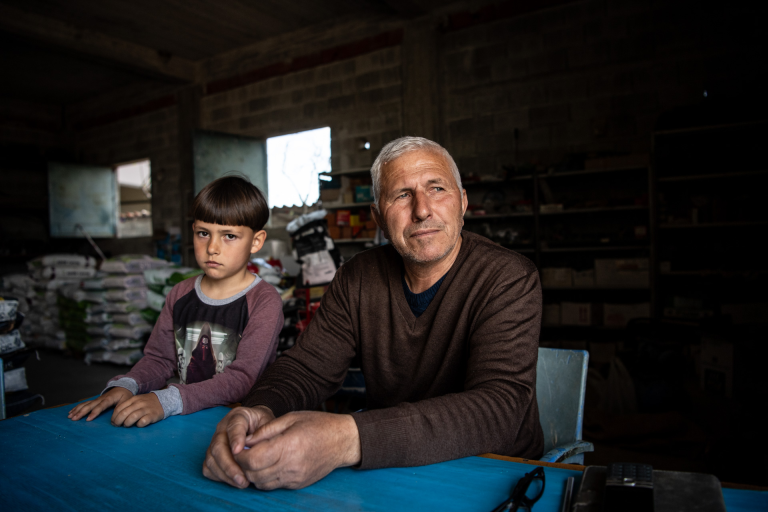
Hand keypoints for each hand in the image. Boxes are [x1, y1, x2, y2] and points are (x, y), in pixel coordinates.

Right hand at [68, 387, 132, 421]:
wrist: (122, 387)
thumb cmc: (125, 395)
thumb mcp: (126, 400)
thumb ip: (121, 408)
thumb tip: (116, 418)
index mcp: (109, 399)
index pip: (101, 406)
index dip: (94, 412)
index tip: (88, 419)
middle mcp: (101, 399)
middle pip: (89, 405)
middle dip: (81, 412)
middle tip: (74, 419)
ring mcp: (97, 399)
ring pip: (85, 404)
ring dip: (77, 410)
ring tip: (70, 417)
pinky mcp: (95, 400)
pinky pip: (84, 403)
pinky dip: (77, 407)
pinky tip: (71, 412)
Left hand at [110, 393, 164, 427]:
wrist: (163, 400)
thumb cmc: (146, 403)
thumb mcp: (136, 401)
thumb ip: (127, 406)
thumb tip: (116, 417)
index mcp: (133, 399)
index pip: (119, 408)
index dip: (114, 417)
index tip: (113, 422)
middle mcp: (139, 403)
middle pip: (124, 413)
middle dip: (118, 421)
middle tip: (117, 425)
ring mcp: (146, 409)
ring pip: (132, 417)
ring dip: (127, 423)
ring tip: (127, 425)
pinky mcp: (153, 415)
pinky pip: (143, 421)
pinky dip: (139, 425)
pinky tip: (138, 425)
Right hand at [203, 406, 275, 488]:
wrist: (256, 423)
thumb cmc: (264, 424)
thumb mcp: (269, 423)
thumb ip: (264, 433)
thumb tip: (256, 448)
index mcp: (238, 416)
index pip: (234, 426)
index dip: (235, 438)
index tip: (238, 451)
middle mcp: (223, 427)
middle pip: (218, 446)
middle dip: (229, 465)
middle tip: (243, 479)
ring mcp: (215, 440)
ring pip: (211, 458)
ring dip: (224, 474)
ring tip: (241, 483)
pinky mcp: (213, 453)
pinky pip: (208, 466)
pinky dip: (218, 476)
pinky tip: (233, 481)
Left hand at [235, 411, 360, 489]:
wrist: (343, 441)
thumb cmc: (318, 425)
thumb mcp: (291, 418)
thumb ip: (266, 430)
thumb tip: (245, 440)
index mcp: (288, 445)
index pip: (253, 459)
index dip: (241, 455)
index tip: (240, 447)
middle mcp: (291, 465)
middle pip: (254, 474)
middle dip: (244, 465)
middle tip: (244, 453)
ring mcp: (295, 477)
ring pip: (262, 483)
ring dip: (253, 473)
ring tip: (256, 459)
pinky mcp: (298, 484)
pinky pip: (274, 485)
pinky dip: (265, 478)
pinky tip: (269, 465)